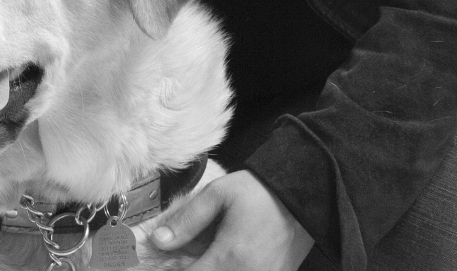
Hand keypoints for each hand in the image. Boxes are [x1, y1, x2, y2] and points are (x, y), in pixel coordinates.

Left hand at [151, 170, 314, 270]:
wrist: (303, 196)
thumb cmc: (259, 192)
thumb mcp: (219, 194)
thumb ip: (187, 221)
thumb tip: (158, 241)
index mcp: (230, 258)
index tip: (153, 265)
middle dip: (187, 270)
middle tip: (176, 258)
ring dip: (204, 270)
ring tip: (196, 257)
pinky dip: (222, 270)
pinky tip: (216, 258)